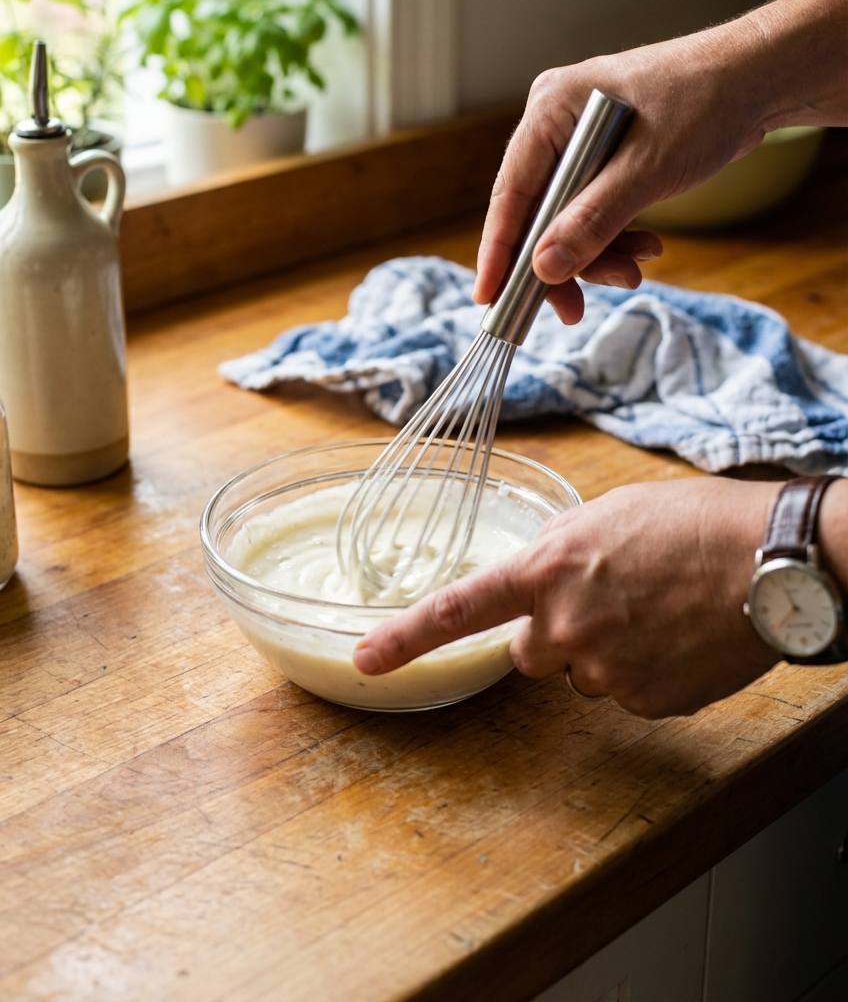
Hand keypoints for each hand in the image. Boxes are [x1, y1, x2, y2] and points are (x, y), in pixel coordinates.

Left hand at [353, 479, 782, 718]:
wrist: (772, 561)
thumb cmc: (696, 521)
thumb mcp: (611, 514)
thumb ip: (564, 552)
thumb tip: (552, 579)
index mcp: (547, 568)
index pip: (458, 610)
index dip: (405, 638)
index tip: (366, 661)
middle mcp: (564, 626)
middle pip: (529, 652)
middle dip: (555, 634)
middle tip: (610, 601)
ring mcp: (605, 670)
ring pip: (585, 673)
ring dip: (609, 651)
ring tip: (662, 611)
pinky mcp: (648, 702)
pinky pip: (631, 693)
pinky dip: (651, 672)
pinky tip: (683, 638)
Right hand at [475, 0, 847, 324]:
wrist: (760, 79)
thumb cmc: (705, 104)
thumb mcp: (646, 170)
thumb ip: (592, 221)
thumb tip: (544, 269)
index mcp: (551, 109)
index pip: (511, 192)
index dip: (499, 251)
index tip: (488, 301)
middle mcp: (557, 123)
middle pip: (538, 212)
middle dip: (563, 261)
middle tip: (577, 308)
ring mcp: (581, 140)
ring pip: (568, 217)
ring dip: (597, 253)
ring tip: (634, 271)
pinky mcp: (607, 157)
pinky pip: (594, 209)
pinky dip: (615, 236)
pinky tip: (646, 248)